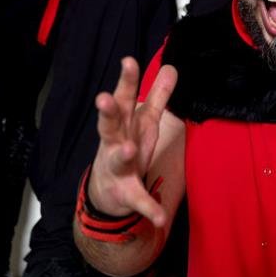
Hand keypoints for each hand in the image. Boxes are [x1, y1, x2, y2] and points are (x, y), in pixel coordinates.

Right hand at [88, 59, 177, 225]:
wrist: (106, 192)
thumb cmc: (126, 146)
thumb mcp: (144, 121)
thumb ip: (158, 96)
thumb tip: (171, 67)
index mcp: (124, 124)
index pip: (125, 98)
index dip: (127, 80)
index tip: (128, 60)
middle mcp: (115, 142)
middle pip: (110, 124)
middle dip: (108, 111)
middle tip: (105, 99)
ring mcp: (118, 168)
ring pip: (118, 158)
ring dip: (123, 153)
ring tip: (129, 149)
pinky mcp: (126, 193)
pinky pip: (138, 199)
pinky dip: (148, 207)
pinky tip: (159, 216)